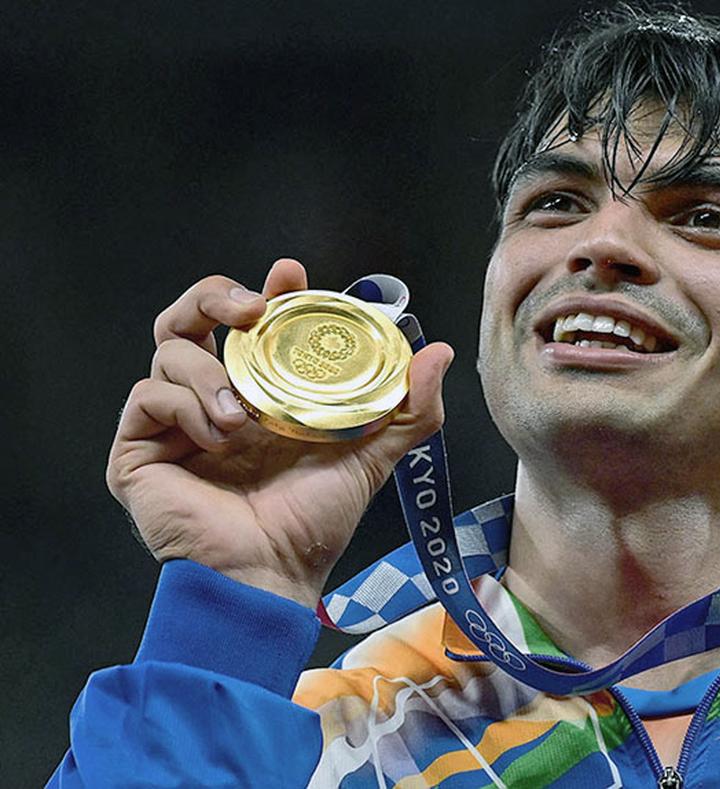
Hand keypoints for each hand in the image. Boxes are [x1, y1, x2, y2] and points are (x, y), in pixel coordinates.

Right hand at [106, 259, 453, 607]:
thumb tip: (439, 351)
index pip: (248, 325)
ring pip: (167, 350)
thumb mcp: (371, 456)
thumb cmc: (315, 521)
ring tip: (243, 415)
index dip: (264, 290)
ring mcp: (171, 424)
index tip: (290, 274)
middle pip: (189, 318)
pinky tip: (218, 439)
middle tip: (252, 309)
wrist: (272, 573)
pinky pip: (147, 397)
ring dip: (209, 372)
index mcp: (257, 394)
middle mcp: (210, 399)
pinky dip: (185, 407)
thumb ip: (408, 407)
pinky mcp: (137, 450)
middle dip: (215, 297)